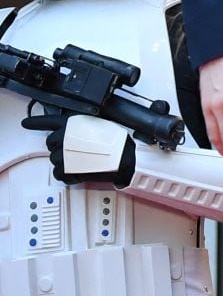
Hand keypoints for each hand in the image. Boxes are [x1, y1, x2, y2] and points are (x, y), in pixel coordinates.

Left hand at [20, 109, 135, 186]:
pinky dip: (67, 174)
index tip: (26, 123)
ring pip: (54, 160)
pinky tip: (80, 170)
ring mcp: (62, 154)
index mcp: (71, 124)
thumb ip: (81, 128)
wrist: (124, 158)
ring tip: (83, 160)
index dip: (36, 122)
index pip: (49, 121)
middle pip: (50, 143)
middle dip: (60, 146)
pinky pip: (58, 174)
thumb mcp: (99, 125)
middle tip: (76, 150)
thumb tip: (75, 133)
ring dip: (65, 161)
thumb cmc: (116, 142)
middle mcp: (63, 138)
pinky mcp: (64, 171)